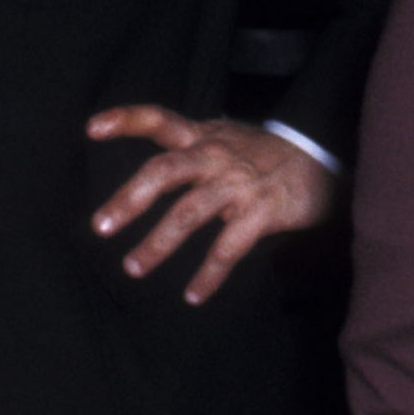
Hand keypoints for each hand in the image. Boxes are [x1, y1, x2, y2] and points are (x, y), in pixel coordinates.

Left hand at [88, 106, 336, 303]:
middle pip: (165, 171)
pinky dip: (208, 275)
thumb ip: (193, 145)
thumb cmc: (266, 155)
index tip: (91, 129)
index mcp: (205, 137)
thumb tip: (154, 160)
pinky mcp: (261, 211)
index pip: (160, 120)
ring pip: (189, 213)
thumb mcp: (229, 139)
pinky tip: (192, 295)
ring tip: (134, 268)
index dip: (126, 121)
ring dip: (158, 244)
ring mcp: (239, 184)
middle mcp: (217, 156)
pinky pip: (227, 248)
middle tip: (101, 227)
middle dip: (130, 199)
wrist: (322, 163)